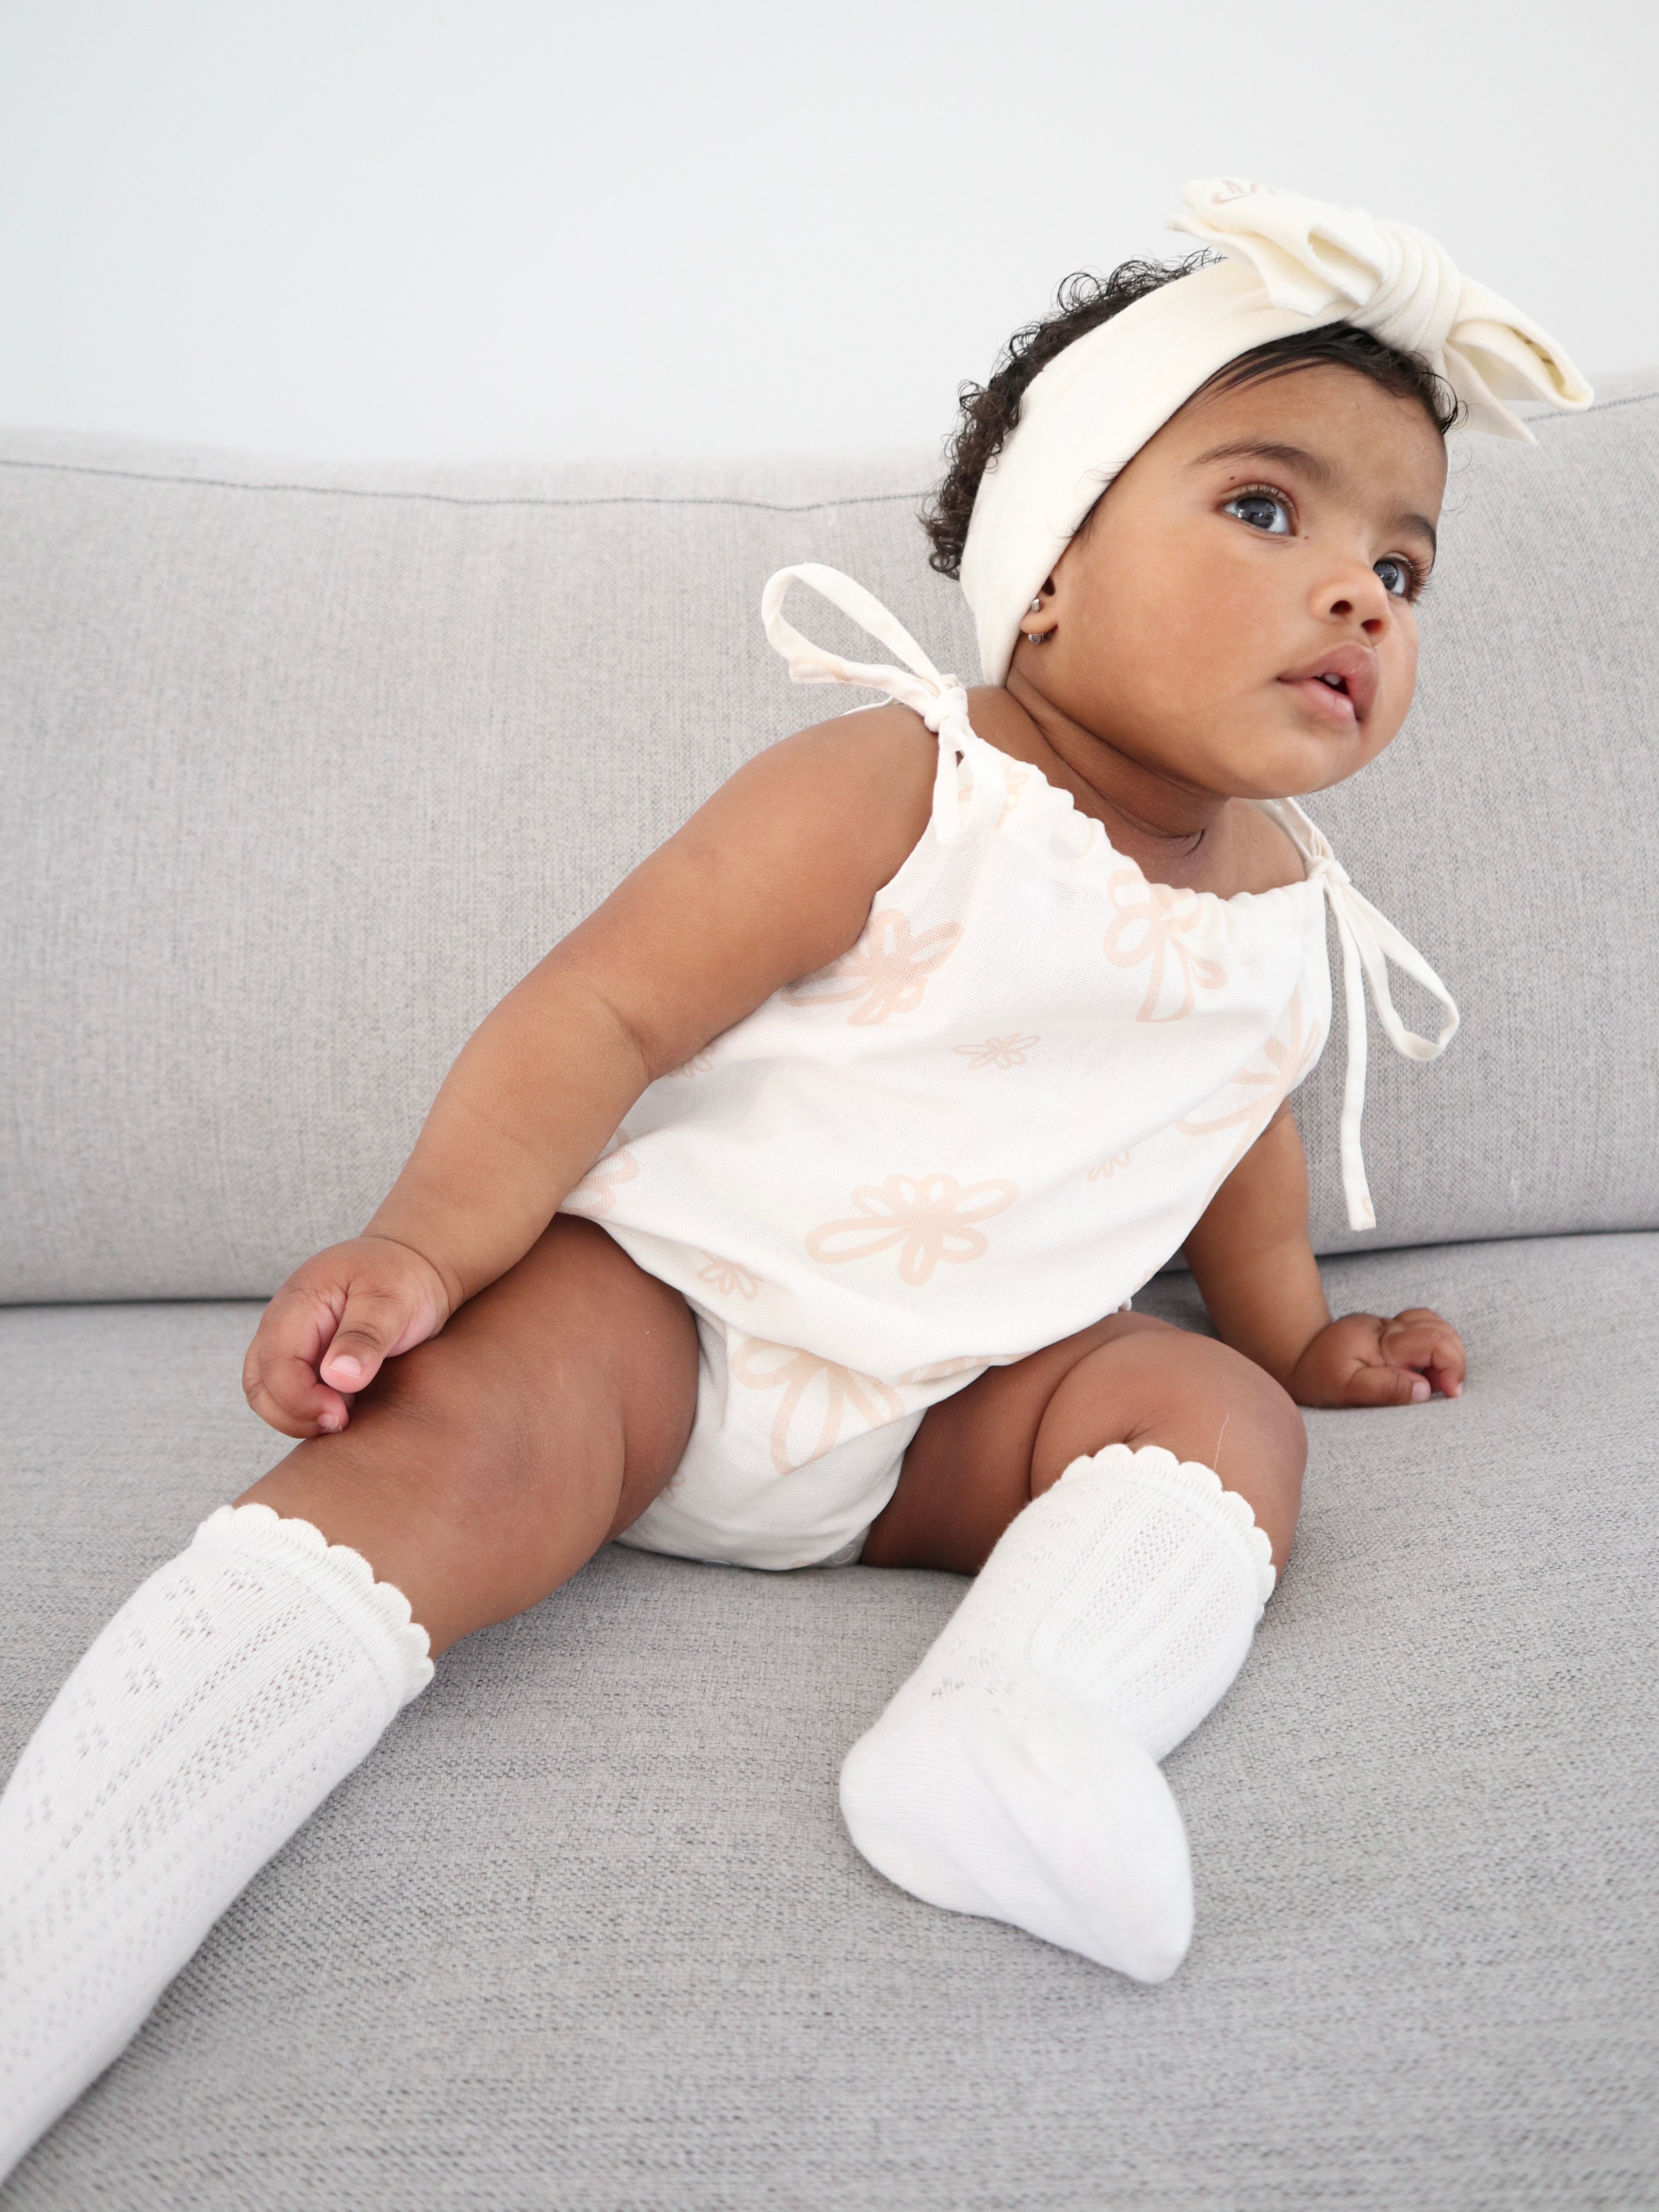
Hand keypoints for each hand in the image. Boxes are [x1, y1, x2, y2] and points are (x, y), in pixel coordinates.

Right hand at [242, 1236, 456, 1437]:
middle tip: (341, 1422)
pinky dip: (307, 1410)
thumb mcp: (393, 1300)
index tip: (340, 1414)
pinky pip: (287, 1392)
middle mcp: (283, 1322)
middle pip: (260, 1383)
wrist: (412, 1265)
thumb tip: (338, 1378)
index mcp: (299, 1302)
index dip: (300, 1398)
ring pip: (267, 1392)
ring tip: (343, 1417)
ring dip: (297, 1416)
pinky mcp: (304, 1357)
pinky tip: (344, 1409)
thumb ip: (366, 1336)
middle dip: (293, 1414)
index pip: (276, 1362)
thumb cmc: (402, 1277)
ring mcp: (290, 1340)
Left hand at [1288, 1307, 1465, 1408]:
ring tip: (1438, 1380)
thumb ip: (1385, 1388)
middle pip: (1441, 1330)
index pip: (1434, 1341)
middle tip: (1446, 1390)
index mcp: (1382, 1340)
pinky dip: (1436, 1346)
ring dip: (1447, 1351)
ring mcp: (1389, 1327)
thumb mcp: (1345, 1389)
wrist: (1295, 1359)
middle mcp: (1388, 1327)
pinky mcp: (1389, 1332)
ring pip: (1435, 1325)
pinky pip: (1424, 1329)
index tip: (1450, 1392)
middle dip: (1454, 1361)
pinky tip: (1427, 1369)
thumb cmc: (1316, 1377)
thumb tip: (1424, 1390)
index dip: (1452, 1366)